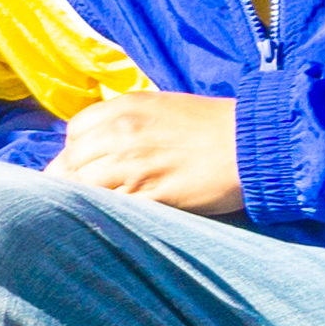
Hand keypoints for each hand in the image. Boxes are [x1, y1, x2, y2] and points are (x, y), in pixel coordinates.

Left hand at [58, 90, 241, 215]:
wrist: (252, 145)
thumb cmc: (212, 125)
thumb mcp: (161, 107)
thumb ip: (125, 120)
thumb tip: (98, 144)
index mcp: (124, 107)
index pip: (74, 131)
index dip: (74, 150)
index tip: (82, 164)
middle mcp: (122, 134)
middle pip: (72, 161)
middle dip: (72, 177)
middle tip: (80, 192)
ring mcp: (134, 166)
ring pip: (84, 187)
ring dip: (85, 199)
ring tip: (91, 209)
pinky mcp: (151, 195)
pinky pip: (111, 208)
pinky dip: (107, 214)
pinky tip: (113, 218)